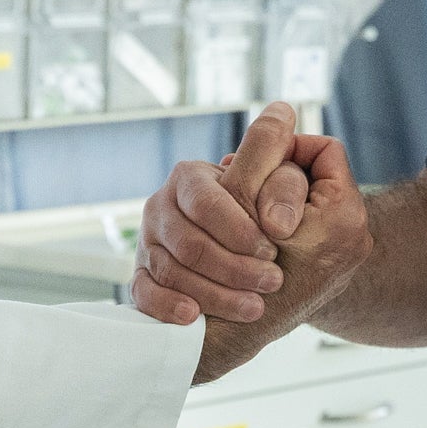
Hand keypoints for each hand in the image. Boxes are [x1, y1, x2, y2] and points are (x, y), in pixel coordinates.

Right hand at [134, 104, 371, 380]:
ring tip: (255, 307)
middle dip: (233, 267)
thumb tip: (283, 110)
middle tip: (273, 281)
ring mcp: (150, 246)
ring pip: (169, 272)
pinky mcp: (145, 281)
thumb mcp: (276, 181)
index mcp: (190, 179)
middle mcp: (163, 209)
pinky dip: (168, 306)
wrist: (255, 272)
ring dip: (216, 294)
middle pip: (188, 243)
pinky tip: (195, 317)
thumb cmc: (270, 221)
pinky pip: (143, 295)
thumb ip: (276, 150)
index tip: (275, 246)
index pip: (207, 202)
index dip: (240, 227)